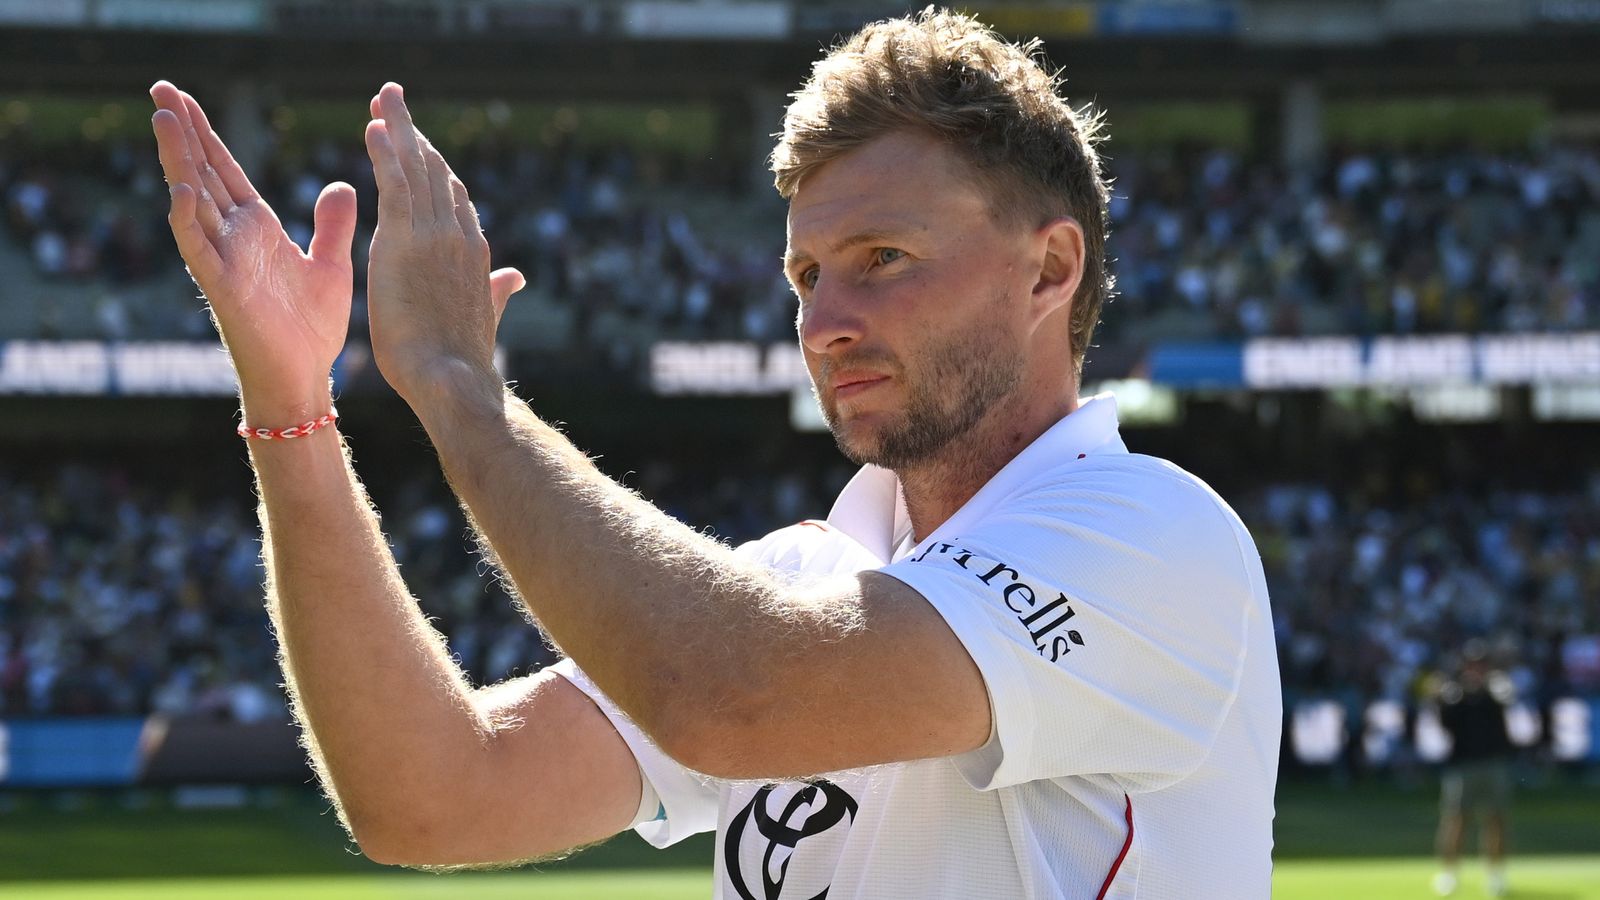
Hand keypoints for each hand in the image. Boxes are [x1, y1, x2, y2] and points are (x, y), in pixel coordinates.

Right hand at [149, 81, 355, 423]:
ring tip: (163, 119)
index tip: (184, 96)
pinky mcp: (223, 288)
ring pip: (192, 202)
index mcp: (256, 228)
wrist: (304, 378)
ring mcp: (224, 260)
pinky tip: (182, 190)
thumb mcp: (330, 264)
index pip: (225, 169)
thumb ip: (332, 224)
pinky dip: (188, 221)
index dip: (206, 133)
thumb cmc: (310, 327)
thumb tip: (343, 184)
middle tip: (159, 86)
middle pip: (202, 173)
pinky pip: (199, 251)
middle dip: (182, 131)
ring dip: (178, 161)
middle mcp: (233, 238)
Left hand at [364, 82, 524, 409]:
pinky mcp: (405, 242)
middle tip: (393, 99)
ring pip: (416, 169)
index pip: (453, 196)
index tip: (415, 140)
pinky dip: (385, 154)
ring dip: (399, 129)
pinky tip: (374, 128)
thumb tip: (516, 277)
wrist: (454, 381)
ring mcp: (434, 236)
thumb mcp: (483, 316)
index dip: (433, 164)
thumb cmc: (463, 360)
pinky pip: (395, 186)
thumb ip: (497, 291)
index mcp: (473, 251)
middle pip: (435, 171)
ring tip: (384, 98)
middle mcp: (457, 236)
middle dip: (414, 133)